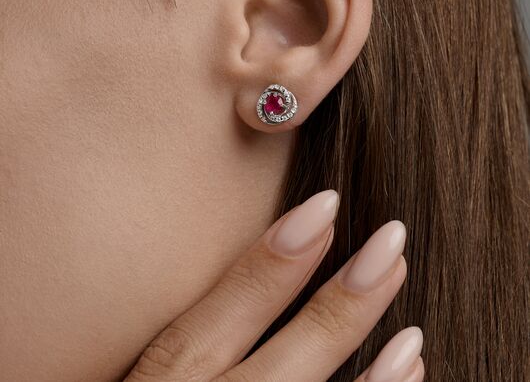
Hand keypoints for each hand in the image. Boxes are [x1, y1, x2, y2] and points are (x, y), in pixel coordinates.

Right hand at [125, 190, 423, 381]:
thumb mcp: (145, 379)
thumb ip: (187, 347)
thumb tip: (261, 279)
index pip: (227, 308)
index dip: (277, 253)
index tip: (324, 205)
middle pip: (290, 358)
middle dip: (345, 299)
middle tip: (392, 240)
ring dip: (380, 373)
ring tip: (410, 321)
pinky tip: (408, 375)